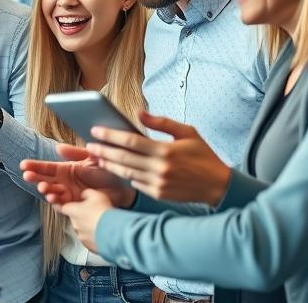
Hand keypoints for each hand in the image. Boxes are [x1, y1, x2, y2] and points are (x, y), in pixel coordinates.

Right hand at [21, 144, 135, 206]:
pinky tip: (52, 197)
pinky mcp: (74, 206)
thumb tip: (59, 147)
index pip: (47, 167)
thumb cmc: (107, 171)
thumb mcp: (92, 158)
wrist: (122, 189)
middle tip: (27, 176)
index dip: (35, 166)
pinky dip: (56, 201)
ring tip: (43, 187)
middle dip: (35, 178)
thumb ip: (76, 153)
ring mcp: (68, 195)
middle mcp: (64, 182)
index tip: (24, 165)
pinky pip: (61, 204)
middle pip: (45, 180)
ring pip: (51, 193)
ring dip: (45, 190)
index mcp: (66, 170)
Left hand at [55, 188, 114, 252]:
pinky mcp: (89, 246)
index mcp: (73, 212)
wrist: (114, 231)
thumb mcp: (96, 195)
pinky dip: (94, 237)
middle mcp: (74, 225)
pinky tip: (102, 233)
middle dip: (82, 216)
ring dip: (88, 227)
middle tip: (94, 214)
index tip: (63, 206)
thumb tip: (82, 196)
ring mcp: (81, 237)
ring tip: (100, 224)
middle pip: (75, 219)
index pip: (61, 208)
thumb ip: (86, 193)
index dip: (63, 206)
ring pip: (82, 230)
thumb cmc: (103, 211)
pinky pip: (89, 240)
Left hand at [87, 111, 231, 206]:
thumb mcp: (188, 132)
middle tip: (89, 144)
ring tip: (96, 156)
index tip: (96, 129)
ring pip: (125, 172)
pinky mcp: (158, 194)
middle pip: (123, 158)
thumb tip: (138, 113)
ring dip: (108, 164)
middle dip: (103, 150)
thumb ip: (161, 122)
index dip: (110, 135)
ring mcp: (157, 184)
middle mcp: (159, 168)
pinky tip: (114, 168)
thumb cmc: (203, 156)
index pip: (131, 141)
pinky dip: (123, 175)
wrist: (218, 185)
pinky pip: (135, 183)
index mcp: (165, 150)